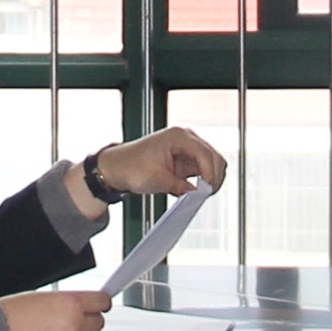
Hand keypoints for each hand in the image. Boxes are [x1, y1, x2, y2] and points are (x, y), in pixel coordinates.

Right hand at [1, 288, 110, 330]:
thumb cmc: (13, 316)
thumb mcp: (46, 297)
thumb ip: (70, 303)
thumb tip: (86, 307)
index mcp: (71, 304)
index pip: (102, 302)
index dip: (100, 303)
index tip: (99, 305)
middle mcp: (75, 326)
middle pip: (99, 323)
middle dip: (89, 321)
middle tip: (74, 321)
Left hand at [66, 125, 225, 221]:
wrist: (117, 167)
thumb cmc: (131, 167)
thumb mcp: (157, 180)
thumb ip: (180, 186)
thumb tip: (197, 193)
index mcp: (178, 137)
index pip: (204, 154)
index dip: (210, 173)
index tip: (207, 190)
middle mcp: (186, 139)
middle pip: (213, 156)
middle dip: (214, 176)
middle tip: (206, 194)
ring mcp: (187, 148)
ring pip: (212, 162)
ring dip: (211, 177)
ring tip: (202, 193)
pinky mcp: (185, 158)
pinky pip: (203, 168)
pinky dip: (204, 179)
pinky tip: (197, 190)